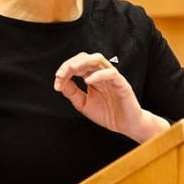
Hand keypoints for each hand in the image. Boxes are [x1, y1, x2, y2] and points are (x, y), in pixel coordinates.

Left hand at [53, 52, 167, 142]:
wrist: (126, 125)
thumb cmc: (108, 114)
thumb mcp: (84, 104)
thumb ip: (72, 93)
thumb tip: (60, 82)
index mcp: (93, 77)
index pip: (78, 64)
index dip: (65, 70)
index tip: (57, 82)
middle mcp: (102, 74)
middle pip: (86, 57)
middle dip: (71, 64)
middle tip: (61, 74)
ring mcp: (112, 77)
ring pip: (98, 59)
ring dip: (82, 62)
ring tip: (72, 71)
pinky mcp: (121, 84)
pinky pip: (110, 73)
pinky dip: (98, 75)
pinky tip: (87, 81)